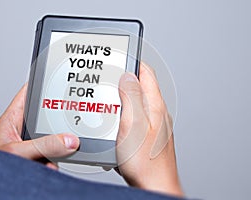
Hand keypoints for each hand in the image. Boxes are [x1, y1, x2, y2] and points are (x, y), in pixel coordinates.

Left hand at [0, 84, 79, 168]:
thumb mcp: (16, 151)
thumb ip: (43, 145)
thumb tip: (68, 140)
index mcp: (12, 119)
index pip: (28, 94)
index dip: (41, 84)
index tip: (55, 78)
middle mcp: (23, 130)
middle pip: (46, 117)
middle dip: (57, 123)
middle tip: (69, 122)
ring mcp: (31, 144)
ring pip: (53, 138)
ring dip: (57, 147)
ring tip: (55, 153)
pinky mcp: (37, 158)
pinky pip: (53, 155)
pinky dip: (54, 162)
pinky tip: (49, 166)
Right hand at [117, 63, 183, 196]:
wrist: (153, 186)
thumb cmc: (146, 162)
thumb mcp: (133, 125)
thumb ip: (131, 98)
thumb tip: (128, 76)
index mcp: (154, 105)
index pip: (146, 73)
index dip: (132, 61)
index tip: (119, 55)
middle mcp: (155, 112)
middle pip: (140, 85)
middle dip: (123, 78)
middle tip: (107, 76)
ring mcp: (152, 123)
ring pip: (135, 101)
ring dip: (121, 96)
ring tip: (107, 96)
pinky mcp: (146, 134)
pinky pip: (133, 116)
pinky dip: (122, 112)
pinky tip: (112, 119)